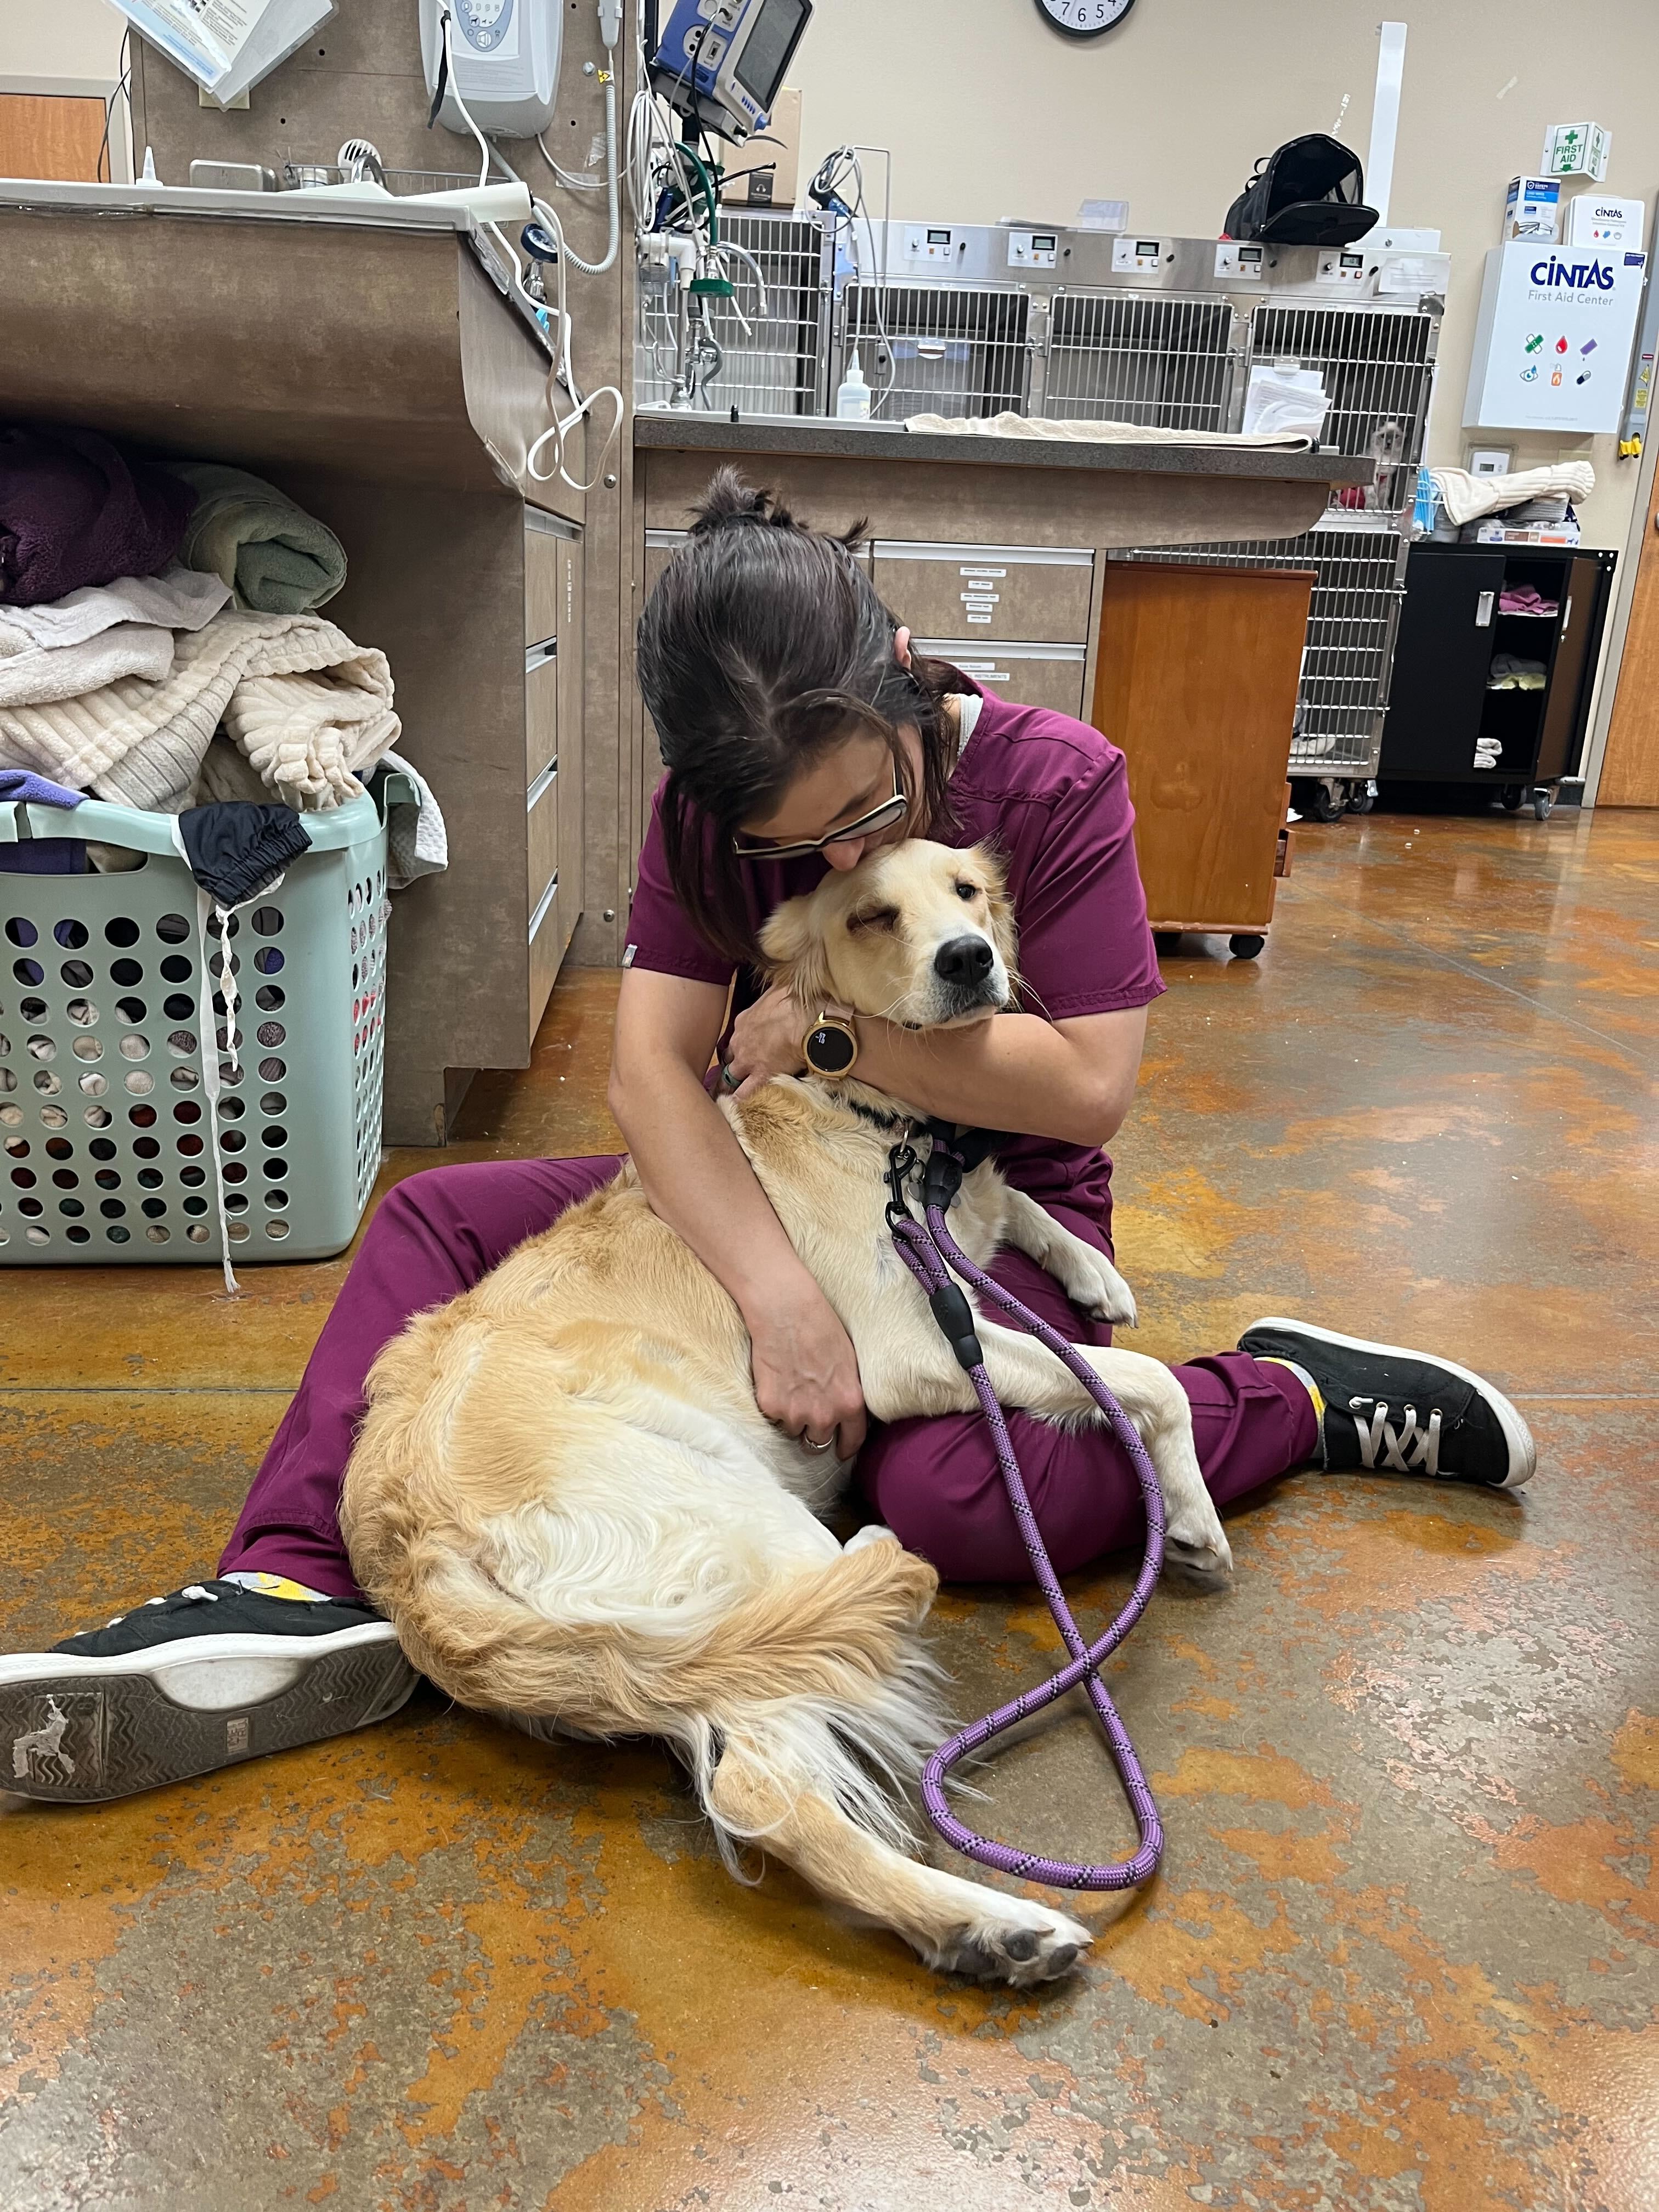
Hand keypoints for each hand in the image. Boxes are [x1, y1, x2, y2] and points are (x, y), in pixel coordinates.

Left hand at [724, 984, 854, 1099]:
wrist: (805, 1018)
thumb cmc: (795, 1000)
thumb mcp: (779, 990)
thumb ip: (774, 995)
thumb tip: (781, 988)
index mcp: (744, 1021)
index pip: (737, 1037)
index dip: (741, 1045)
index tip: (745, 1050)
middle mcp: (740, 1042)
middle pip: (730, 1058)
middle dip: (732, 1066)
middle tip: (732, 1075)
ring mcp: (748, 1060)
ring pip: (732, 1077)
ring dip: (732, 1085)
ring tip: (729, 1096)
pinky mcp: (761, 1076)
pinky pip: (745, 1093)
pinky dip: (741, 1101)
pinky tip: (740, 1108)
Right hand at [748, 1281, 867, 1460]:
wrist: (786, 1311)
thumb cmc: (821, 1328)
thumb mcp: (850, 1362)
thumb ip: (849, 1392)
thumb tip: (849, 1410)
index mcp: (850, 1403)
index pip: (852, 1442)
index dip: (845, 1449)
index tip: (840, 1451)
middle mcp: (824, 1415)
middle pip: (818, 1444)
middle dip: (814, 1433)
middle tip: (809, 1415)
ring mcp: (794, 1413)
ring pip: (793, 1431)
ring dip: (792, 1419)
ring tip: (791, 1390)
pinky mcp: (770, 1406)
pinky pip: (773, 1418)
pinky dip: (773, 1406)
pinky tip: (776, 1382)